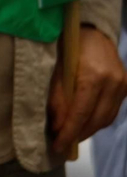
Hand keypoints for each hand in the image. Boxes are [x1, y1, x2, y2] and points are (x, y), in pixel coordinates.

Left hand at [49, 25, 126, 153]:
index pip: (81, 113)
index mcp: (93, 76)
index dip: (69, 132)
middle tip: (63, 144)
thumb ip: (58, 97)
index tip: (58, 145)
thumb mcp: (56, 69)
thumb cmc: (69, 46)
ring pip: (107, 118)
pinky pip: (112, 111)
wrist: (93, 31)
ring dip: (89, 130)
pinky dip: (98, 120)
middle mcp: (113, 82)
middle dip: (79, 134)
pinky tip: (85, 124)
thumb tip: (57, 124)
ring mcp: (123, 85)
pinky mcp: (126, 86)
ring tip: (72, 136)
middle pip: (96, 119)